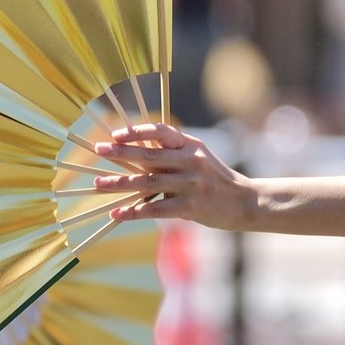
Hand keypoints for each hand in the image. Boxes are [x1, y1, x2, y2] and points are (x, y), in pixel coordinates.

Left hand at [93, 124, 257, 231]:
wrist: (244, 202)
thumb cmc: (215, 178)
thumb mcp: (199, 157)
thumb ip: (172, 153)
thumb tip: (134, 149)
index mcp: (192, 145)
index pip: (161, 131)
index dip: (137, 131)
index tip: (116, 134)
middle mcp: (191, 161)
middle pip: (149, 155)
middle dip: (121, 153)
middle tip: (99, 150)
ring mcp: (191, 184)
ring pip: (147, 182)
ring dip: (120, 183)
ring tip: (99, 183)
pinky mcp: (190, 207)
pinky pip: (155, 209)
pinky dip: (134, 212)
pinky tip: (118, 213)